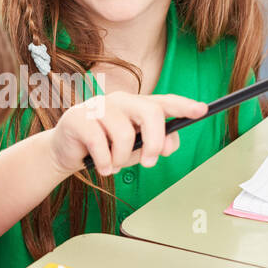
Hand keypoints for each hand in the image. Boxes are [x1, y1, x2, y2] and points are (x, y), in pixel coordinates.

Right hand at [48, 91, 207, 178]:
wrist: (65, 153)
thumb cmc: (104, 149)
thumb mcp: (134, 150)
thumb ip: (154, 145)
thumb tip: (168, 144)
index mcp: (136, 106)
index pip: (164, 102)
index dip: (184, 106)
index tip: (202, 111)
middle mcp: (120, 101)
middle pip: (150, 113)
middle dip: (155, 142)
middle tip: (149, 163)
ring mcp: (98, 106)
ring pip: (125, 134)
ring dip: (121, 159)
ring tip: (112, 165)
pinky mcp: (79, 118)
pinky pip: (101, 145)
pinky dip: (104, 163)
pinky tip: (101, 166)